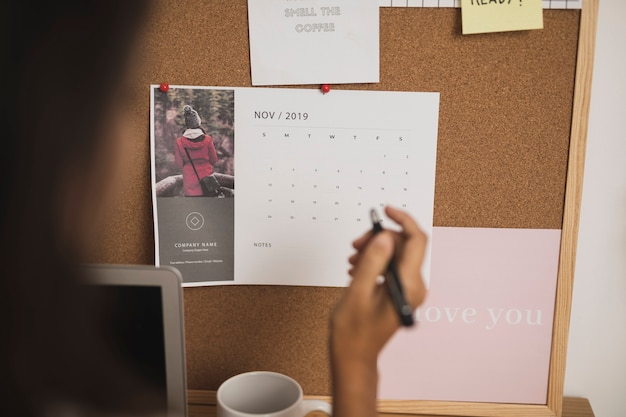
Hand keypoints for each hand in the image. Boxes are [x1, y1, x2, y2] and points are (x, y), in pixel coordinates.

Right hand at [329, 206, 427, 416]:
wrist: (354, 356)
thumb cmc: (354, 332)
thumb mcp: (357, 293)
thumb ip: (372, 262)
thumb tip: (385, 237)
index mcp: (409, 286)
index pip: (417, 240)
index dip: (402, 219)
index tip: (385, 210)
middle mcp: (414, 286)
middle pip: (404, 244)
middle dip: (379, 238)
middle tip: (356, 245)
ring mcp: (409, 289)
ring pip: (396, 253)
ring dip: (374, 250)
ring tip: (353, 261)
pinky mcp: (400, 291)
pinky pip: (391, 264)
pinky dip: (374, 260)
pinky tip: (357, 269)